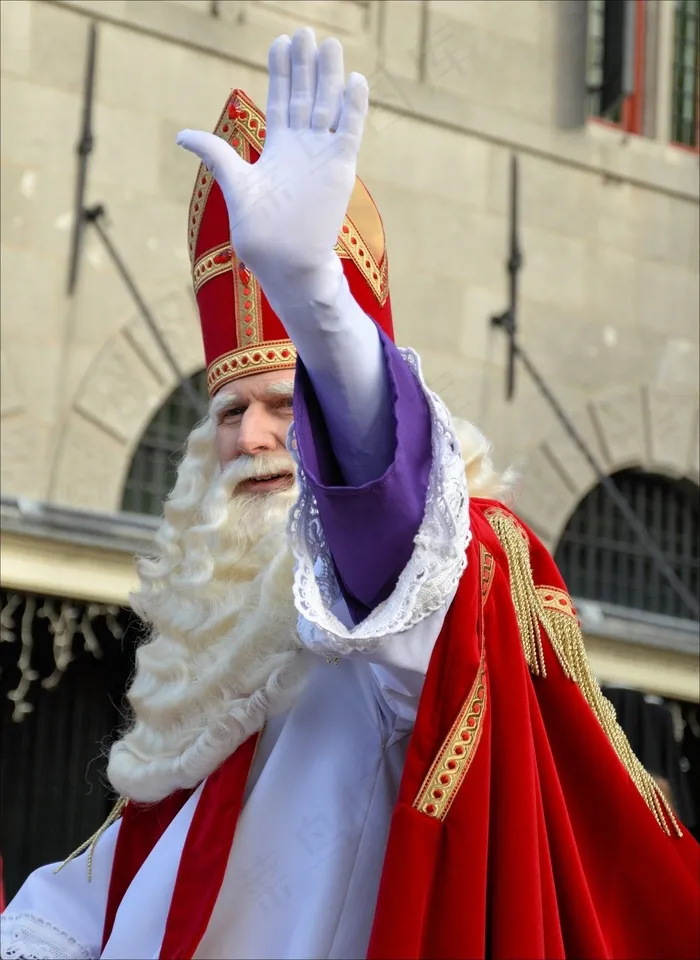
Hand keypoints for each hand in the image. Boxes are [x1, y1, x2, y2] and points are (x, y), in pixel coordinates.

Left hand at [177, 28, 368, 303]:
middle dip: (305, 65)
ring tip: (330, 45)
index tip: (279, 42)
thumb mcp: (235, 185)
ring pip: (329, 106)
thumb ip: (216, 154)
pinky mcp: (341, 168)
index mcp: (278, 150)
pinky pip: (350, 129)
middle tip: (305, 32)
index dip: (281, 72)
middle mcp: (303, 148)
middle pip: (306, 96)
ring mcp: (323, 156)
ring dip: (330, 76)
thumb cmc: (259, 233)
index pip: (281, 100)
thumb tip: (181, 135)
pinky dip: (354, 106)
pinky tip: (356, 80)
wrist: (286, 262)